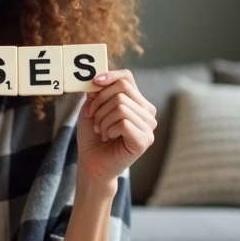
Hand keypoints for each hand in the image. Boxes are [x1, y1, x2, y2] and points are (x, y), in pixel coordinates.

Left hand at [77, 69, 156, 185]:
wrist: (92, 164)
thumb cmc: (93, 138)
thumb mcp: (90, 110)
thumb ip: (95, 93)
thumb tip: (97, 78)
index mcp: (137, 102)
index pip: (127, 78)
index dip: (110, 76)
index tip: (94, 83)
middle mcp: (147, 111)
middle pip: (122, 90)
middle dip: (100, 103)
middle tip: (94, 118)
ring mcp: (149, 126)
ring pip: (121, 106)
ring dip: (103, 119)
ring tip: (102, 131)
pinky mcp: (145, 140)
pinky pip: (123, 122)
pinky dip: (109, 129)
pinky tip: (109, 138)